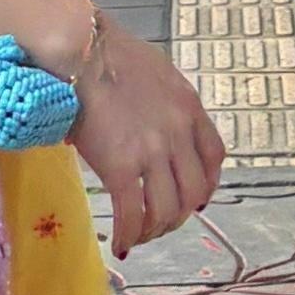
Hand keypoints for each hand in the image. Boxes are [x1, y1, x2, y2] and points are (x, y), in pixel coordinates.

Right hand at [68, 15, 225, 256]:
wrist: (80, 51)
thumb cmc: (109, 55)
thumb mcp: (156, 73)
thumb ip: (163, 103)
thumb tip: (149, 126)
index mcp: (189, 107)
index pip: (214, 156)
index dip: (207, 184)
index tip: (196, 198)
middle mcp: (178, 133)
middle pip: (193, 191)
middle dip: (179, 215)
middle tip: (161, 223)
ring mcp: (151, 152)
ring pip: (166, 209)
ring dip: (155, 229)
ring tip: (140, 235)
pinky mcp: (120, 167)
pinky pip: (132, 214)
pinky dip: (129, 235)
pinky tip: (121, 242)